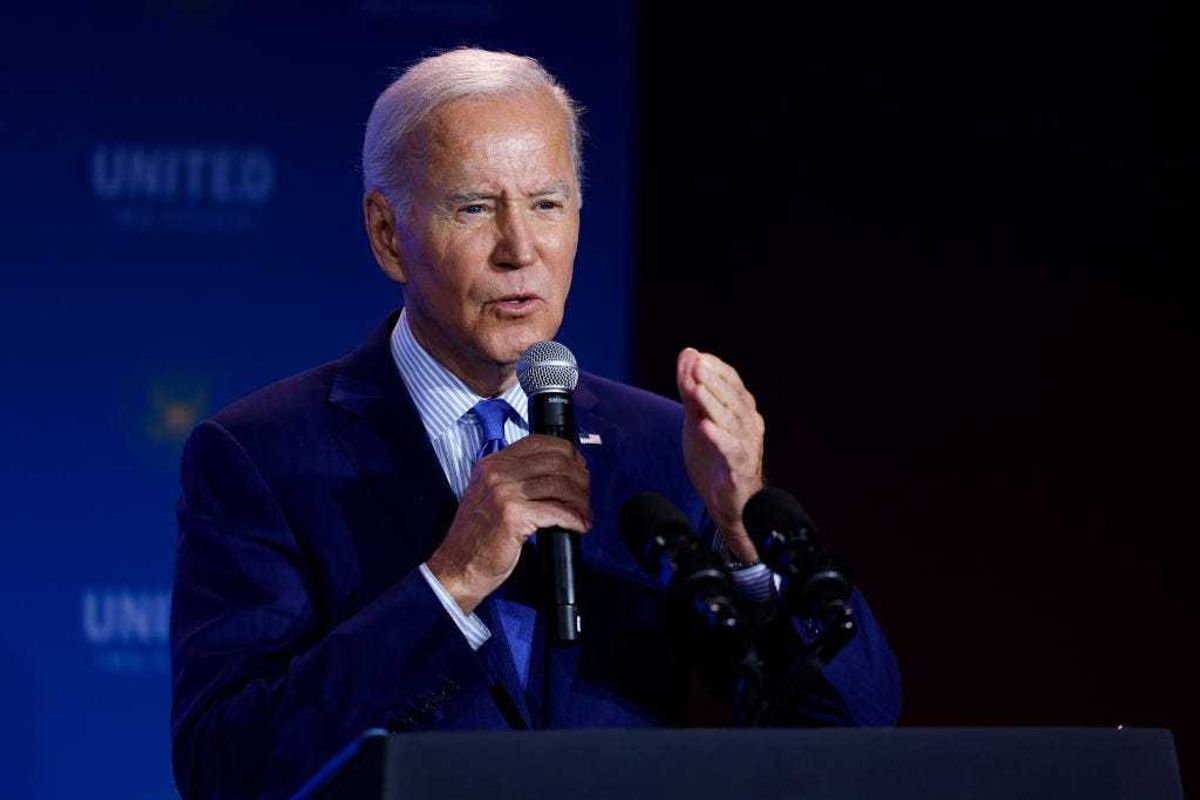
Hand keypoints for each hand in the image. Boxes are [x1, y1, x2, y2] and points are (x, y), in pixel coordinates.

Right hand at [426, 434, 590, 613]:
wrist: (458, 566)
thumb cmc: (478, 536)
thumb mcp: (491, 494)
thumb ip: (515, 478)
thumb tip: (557, 472)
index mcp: (492, 463)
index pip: (539, 442)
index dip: (567, 453)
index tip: (579, 468)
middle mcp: (498, 472)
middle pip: (556, 461)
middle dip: (580, 478)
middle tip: (585, 495)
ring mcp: (504, 492)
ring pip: (561, 485)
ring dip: (580, 501)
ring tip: (584, 514)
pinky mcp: (513, 515)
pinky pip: (557, 511)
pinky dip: (574, 518)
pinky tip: (579, 525)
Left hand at [677, 348, 764, 562]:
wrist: (727, 503)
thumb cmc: (714, 458)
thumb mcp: (696, 419)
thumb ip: (691, 390)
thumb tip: (687, 354)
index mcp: (742, 410)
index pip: (732, 382)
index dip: (715, 368)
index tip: (695, 356)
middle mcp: (749, 424)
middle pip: (733, 397)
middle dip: (713, 380)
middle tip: (696, 365)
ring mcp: (748, 445)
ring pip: (732, 420)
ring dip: (713, 403)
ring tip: (695, 390)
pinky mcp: (741, 467)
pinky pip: (731, 449)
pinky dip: (719, 436)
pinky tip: (705, 426)